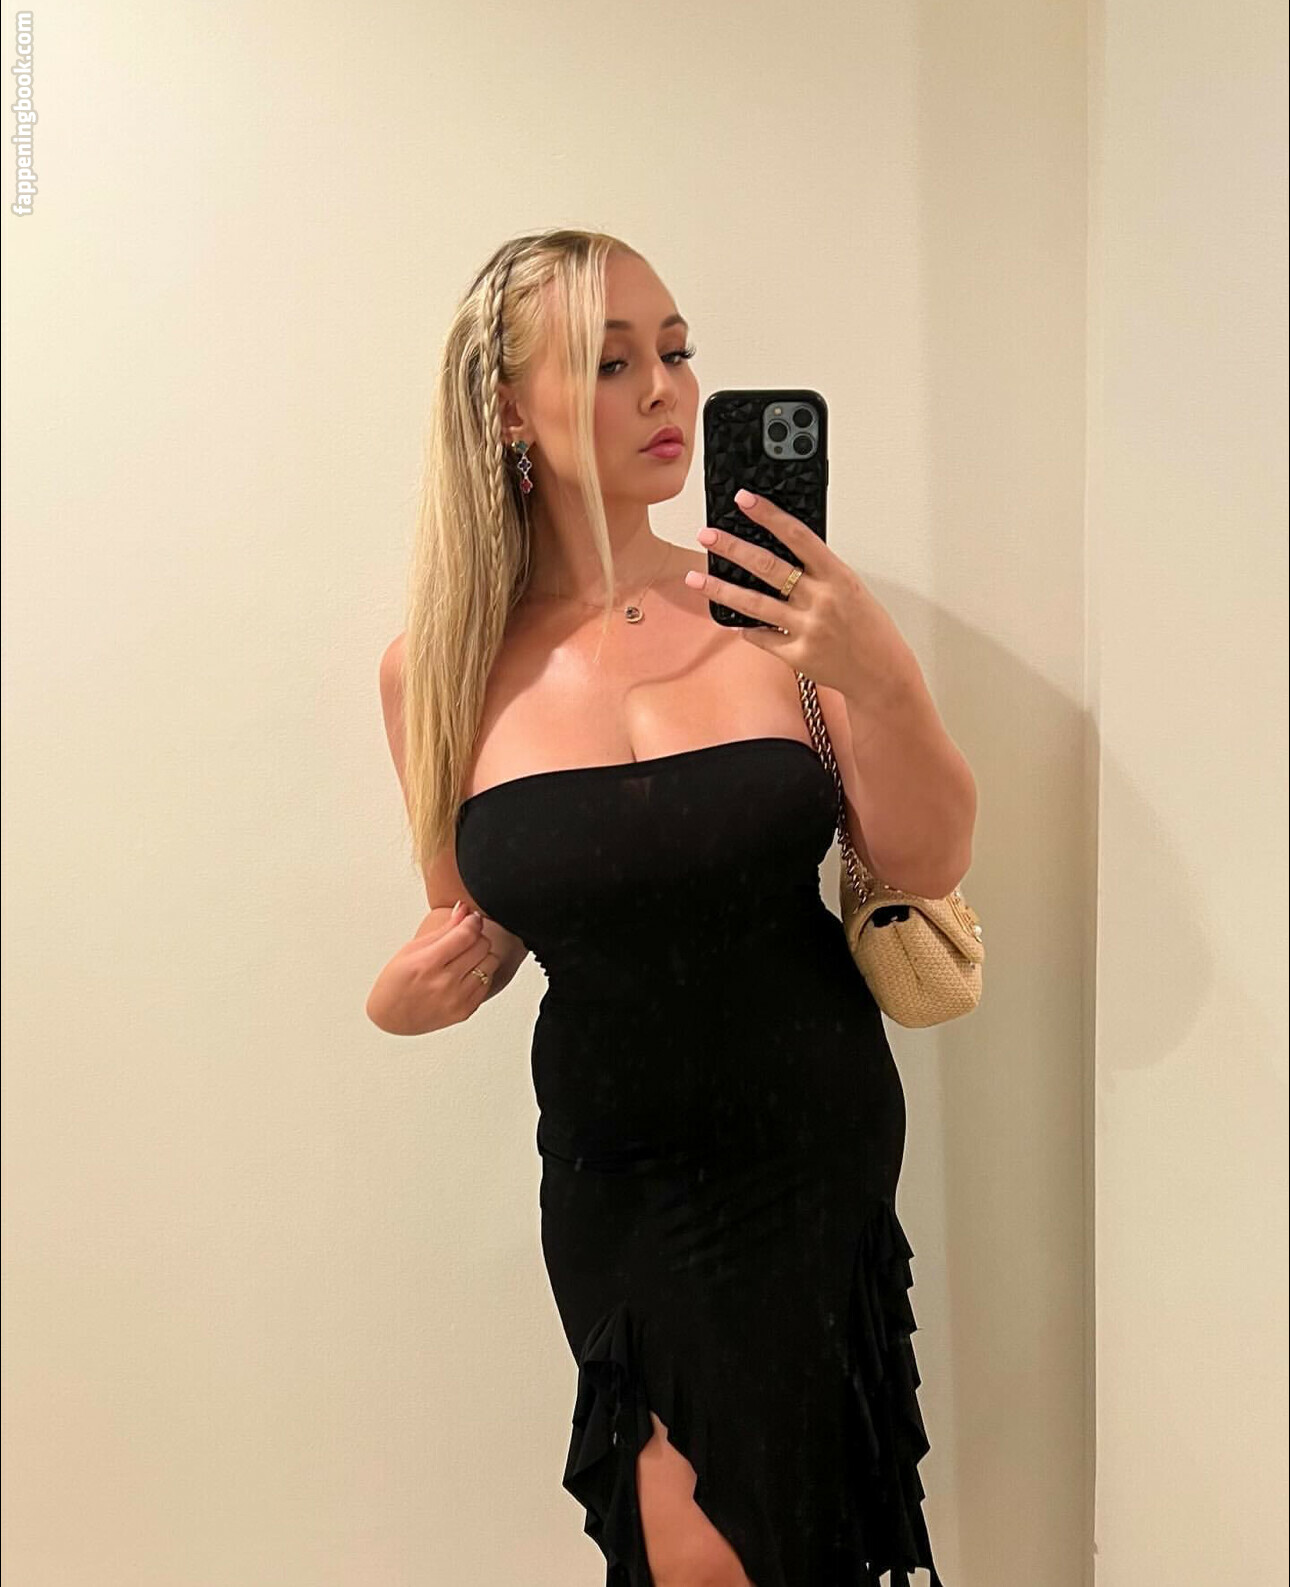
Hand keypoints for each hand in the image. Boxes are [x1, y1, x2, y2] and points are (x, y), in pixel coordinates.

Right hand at [368, 900, 498, 1034]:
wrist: (391, 1017)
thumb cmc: (396, 982)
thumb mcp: (412, 949)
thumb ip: (443, 929)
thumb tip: (463, 909)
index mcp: (427, 963)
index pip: (466, 934)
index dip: (473, 921)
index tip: (472, 918)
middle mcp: (445, 983)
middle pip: (482, 946)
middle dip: (476, 936)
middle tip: (465, 937)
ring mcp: (457, 999)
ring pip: (490, 963)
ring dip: (481, 955)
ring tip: (465, 957)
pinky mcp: (466, 1011)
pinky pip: (488, 982)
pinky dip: (481, 974)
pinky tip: (464, 974)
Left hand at [686, 487, 914, 700]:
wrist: (882, 674)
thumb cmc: (869, 628)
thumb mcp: (851, 589)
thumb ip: (821, 572)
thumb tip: (784, 551)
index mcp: (838, 576)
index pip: (798, 536)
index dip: (769, 516)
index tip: (745, 501)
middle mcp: (822, 600)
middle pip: (767, 567)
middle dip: (732, 549)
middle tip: (707, 536)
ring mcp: (807, 629)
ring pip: (753, 604)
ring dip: (720, 589)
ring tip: (696, 578)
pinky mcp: (797, 655)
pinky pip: (761, 637)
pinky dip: (746, 629)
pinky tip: (735, 622)